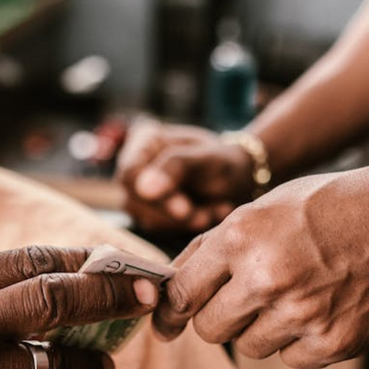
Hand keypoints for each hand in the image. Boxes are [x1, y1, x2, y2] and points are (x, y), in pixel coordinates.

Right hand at [116, 119, 255, 231]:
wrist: (238, 182)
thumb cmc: (223, 163)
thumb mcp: (207, 159)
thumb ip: (176, 167)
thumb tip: (143, 189)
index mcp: (145, 140)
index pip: (130, 173)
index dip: (152, 195)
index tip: (184, 208)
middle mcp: (136, 166)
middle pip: (134, 200)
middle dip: (172, 213)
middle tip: (203, 216)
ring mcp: (139, 192)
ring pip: (146, 218)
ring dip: (182, 222)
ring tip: (211, 213)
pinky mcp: (149, 213)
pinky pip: (159, 228)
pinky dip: (186, 227)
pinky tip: (207, 216)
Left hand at [152, 165, 368, 368]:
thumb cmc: (334, 206)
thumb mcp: (266, 207)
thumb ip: (216, 245)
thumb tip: (171, 285)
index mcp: (241, 236)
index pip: (182, 292)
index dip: (170, 311)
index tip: (168, 322)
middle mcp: (266, 277)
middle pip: (209, 328)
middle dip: (219, 317)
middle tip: (244, 300)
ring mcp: (300, 314)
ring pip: (249, 346)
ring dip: (263, 328)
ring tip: (295, 295)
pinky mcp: (332, 342)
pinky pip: (291, 359)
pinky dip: (301, 342)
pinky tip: (323, 308)